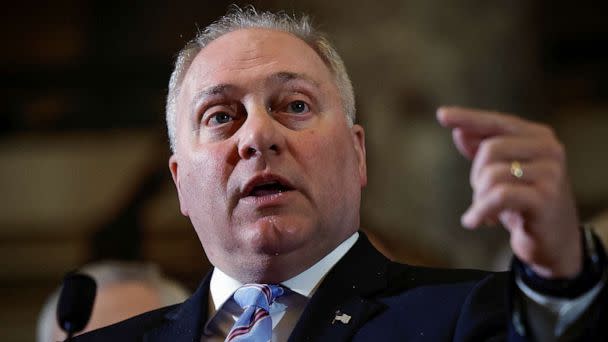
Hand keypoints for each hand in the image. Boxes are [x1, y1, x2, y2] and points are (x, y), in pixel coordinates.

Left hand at [437, 106, 581, 277]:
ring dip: (479, 197)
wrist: (555, 241)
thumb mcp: (503, 174)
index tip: (441, 115)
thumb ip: (483, 151)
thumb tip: (459, 132)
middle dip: (476, 175)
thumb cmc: (524, 203)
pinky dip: (480, 211)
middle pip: (489, 149)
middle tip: (482, 196)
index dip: (468, 118)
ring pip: (492, 174)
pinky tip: (474, 222)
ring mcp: (550, 173)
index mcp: (538, 136)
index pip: (496, 122)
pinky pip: (498, 197)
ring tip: (486, 211)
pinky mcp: (545, 198)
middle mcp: (549, 149)